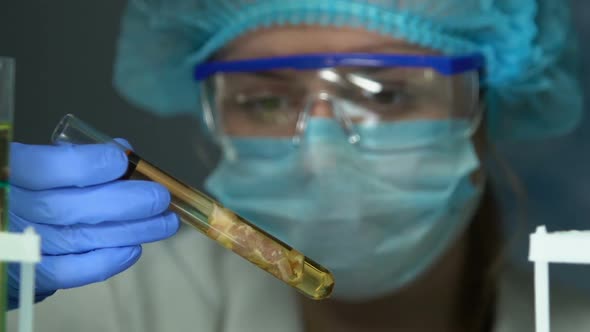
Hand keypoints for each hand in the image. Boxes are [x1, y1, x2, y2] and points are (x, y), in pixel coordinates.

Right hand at [6, 141, 178, 308]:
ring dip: (131, 230)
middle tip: (161, 197)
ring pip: (81, 238)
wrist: (5, 226)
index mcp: (10, 173)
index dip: (88, 165)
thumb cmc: (26, 188)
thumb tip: (124, 149)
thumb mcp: (39, 162)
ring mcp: (23, 245)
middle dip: (125, 202)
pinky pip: (72, 271)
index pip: (47, 169)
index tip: (121, 161)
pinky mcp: (33, 275)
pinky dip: (106, 260)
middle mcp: (12, 211)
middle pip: (72, 208)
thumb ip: (77, 156)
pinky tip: (134, 248)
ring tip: (165, 222)